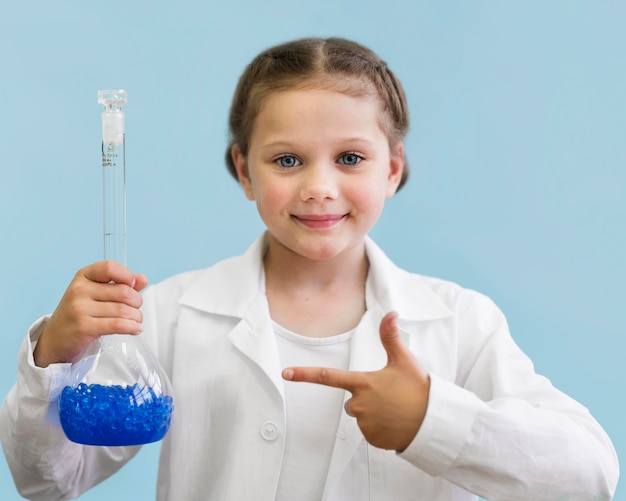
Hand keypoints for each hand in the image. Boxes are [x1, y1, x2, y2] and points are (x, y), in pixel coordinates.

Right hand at [33, 261, 147, 367]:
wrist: (55, 339)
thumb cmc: (79, 313)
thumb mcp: (96, 294)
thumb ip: (121, 284)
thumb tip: (143, 278)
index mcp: (83, 276)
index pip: (110, 267)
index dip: (127, 276)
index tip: (133, 285)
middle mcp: (80, 290)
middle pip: (123, 291)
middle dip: (137, 302)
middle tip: (136, 309)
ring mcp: (80, 309)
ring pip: (123, 310)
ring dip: (136, 317)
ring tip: (136, 321)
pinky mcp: (84, 327)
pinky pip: (118, 325)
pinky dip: (132, 327)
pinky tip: (135, 329)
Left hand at [282, 312, 429, 451]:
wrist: (433, 422)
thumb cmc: (418, 390)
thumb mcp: (404, 361)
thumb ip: (391, 337)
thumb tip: (391, 313)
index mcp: (363, 383)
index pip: (327, 377)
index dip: (304, 374)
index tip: (285, 373)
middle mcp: (360, 405)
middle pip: (351, 401)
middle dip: (365, 398)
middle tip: (390, 396)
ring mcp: (365, 424)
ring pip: (361, 416)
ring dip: (373, 413)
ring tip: (395, 410)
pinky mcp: (373, 440)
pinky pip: (370, 432)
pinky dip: (380, 428)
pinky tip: (396, 423)